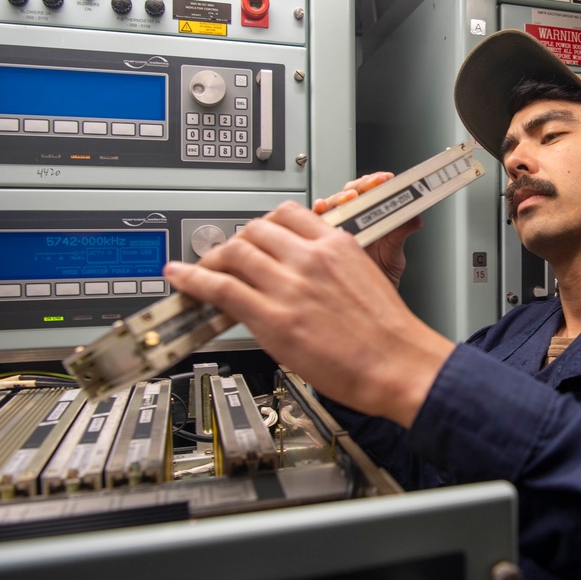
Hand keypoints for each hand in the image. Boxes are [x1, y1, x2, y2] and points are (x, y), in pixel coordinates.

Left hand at [163, 201, 453, 426]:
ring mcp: (289, 286)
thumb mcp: (365, 279)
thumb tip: (300, 274)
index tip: (254, 237)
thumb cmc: (387, 334)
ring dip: (211, 259)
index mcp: (335, 244)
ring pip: (233, 253)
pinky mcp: (272, 317)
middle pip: (254, 231)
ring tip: (200, 270)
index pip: (285, 214)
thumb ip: (329, 268)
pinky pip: (220, 288)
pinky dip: (194, 280)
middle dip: (235, 243)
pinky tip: (181, 279)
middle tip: (225, 257)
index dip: (262, 226)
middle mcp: (310, 258)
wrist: (398, 364)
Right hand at [313, 172, 422, 287]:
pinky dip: (317, 212)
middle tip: (370, 187)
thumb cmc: (378, 277)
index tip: (386, 179)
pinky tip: (322, 208)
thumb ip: (401, 233)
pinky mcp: (320, 239)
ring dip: (340, 198)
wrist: (365, 302)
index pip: (372, 192)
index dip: (377, 182)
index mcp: (371, 218)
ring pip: (333, 205)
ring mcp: (335, 228)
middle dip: (360, 187)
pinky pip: (314, 223)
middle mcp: (352, 220)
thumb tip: (415, 219)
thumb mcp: (394, 254)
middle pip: (350, 193)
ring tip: (349, 199)